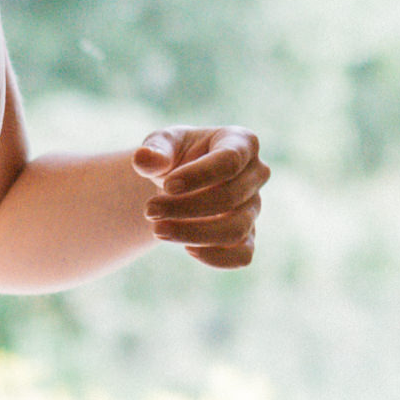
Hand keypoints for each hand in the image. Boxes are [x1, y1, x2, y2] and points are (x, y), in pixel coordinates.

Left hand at [136, 128, 266, 266]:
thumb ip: (154, 150)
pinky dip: (215, 257)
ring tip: (158, 230)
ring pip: (235, 230)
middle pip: (229, 198)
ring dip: (193, 234)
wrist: (177, 181)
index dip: (198, 176)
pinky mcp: (247, 235)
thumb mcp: (162, 144)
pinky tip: (187, 248)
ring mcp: (254, 206)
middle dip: (185, 208)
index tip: (167, 186)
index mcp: (242, 142)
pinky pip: (242, 255)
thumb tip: (143, 159)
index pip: (230, 161)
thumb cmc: (175, 155)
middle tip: (149, 210)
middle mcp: (256, 174)